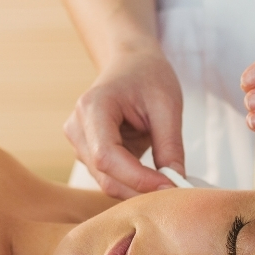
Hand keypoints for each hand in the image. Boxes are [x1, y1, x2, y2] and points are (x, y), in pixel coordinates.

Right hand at [64, 45, 184, 198]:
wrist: (130, 62)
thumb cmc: (148, 76)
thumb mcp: (167, 106)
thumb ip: (170, 146)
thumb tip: (176, 185)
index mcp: (93, 108)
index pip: (107, 157)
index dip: (138, 179)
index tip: (171, 188)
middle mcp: (77, 128)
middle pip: (104, 175)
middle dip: (140, 189)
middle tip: (177, 191)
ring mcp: (78, 142)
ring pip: (106, 181)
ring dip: (138, 188)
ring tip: (169, 182)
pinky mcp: (87, 152)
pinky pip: (109, 177)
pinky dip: (134, 183)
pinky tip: (155, 176)